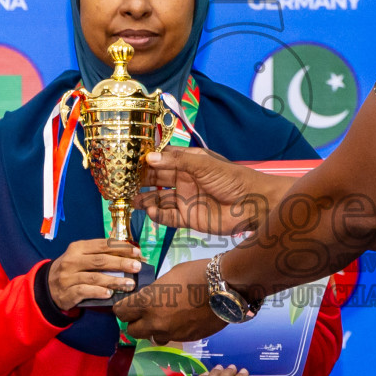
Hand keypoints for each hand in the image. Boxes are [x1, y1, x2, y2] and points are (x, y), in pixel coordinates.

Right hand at [47, 240, 143, 311]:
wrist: (47, 287)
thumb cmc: (71, 269)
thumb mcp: (81, 257)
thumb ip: (100, 254)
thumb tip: (128, 256)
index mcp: (77, 248)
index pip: (102, 245)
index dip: (121, 248)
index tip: (137, 252)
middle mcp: (72, 261)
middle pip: (100, 261)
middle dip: (121, 263)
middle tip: (137, 267)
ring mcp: (68, 277)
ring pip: (95, 278)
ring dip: (115, 281)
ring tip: (130, 284)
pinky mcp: (67, 293)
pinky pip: (85, 291)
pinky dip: (98, 292)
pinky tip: (110, 293)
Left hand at [116, 258, 226, 344]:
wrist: (225, 288)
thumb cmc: (196, 274)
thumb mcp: (169, 276)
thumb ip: (156, 291)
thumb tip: (152, 297)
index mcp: (147, 302)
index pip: (121, 312)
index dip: (122, 308)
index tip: (126, 304)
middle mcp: (155, 322)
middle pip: (132, 331)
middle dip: (135, 322)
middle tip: (143, 313)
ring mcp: (171, 333)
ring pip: (152, 338)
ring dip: (154, 330)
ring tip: (165, 318)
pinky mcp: (186, 339)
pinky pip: (172, 338)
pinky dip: (173, 331)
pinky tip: (183, 319)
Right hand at [138, 147, 279, 235]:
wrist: (253, 205)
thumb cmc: (234, 179)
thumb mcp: (204, 164)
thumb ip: (177, 161)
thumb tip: (150, 158)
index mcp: (189, 163)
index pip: (162, 159)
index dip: (146, 160)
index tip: (127, 160)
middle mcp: (185, 180)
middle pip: (157, 179)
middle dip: (140, 180)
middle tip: (122, 182)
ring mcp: (186, 199)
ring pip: (159, 199)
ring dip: (145, 199)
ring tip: (131, 199)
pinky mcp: (189, 217)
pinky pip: (168, 216)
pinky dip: (157, 214)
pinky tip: (148, 211)